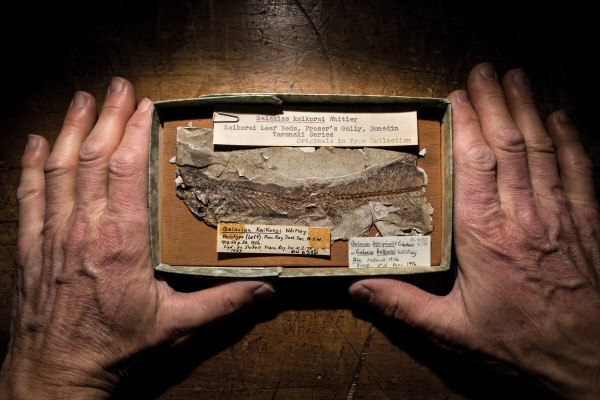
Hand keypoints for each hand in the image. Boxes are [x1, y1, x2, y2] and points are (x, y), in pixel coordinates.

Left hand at [0, 77, 274, 398]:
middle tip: (118, 86)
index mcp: (120, 243)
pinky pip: (29, 194)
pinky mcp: (30, 245)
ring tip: (82, 99)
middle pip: (92, 159)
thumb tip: (266, 288)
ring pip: (58, 168)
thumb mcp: (176, 327)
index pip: (125, 172)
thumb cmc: (114, 347)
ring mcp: (52, 234)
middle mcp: (84, 229)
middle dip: (106, 117)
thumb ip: (222, 302)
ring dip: (70, 129)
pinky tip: (36, 141)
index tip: (144, 107)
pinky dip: (31, 164)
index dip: (134, 134)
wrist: (56, 373)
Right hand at [349, 62, 599, 398]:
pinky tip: (562, 118)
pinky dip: (570, 141)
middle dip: (496, 102)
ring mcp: (558, 216)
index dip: (468, 125)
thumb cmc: (521, 345)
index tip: (458, 97)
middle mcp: (523, 217)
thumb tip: (359, 290)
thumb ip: (404, 306)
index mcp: (486, 237)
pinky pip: (578, 171)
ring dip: (530, 110)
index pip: (477, 165)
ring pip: (542, 150)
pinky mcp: (586, 224)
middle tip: (484, 70)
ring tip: (518, 78)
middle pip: (510, 146)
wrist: (589, 362)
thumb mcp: (453, 332)